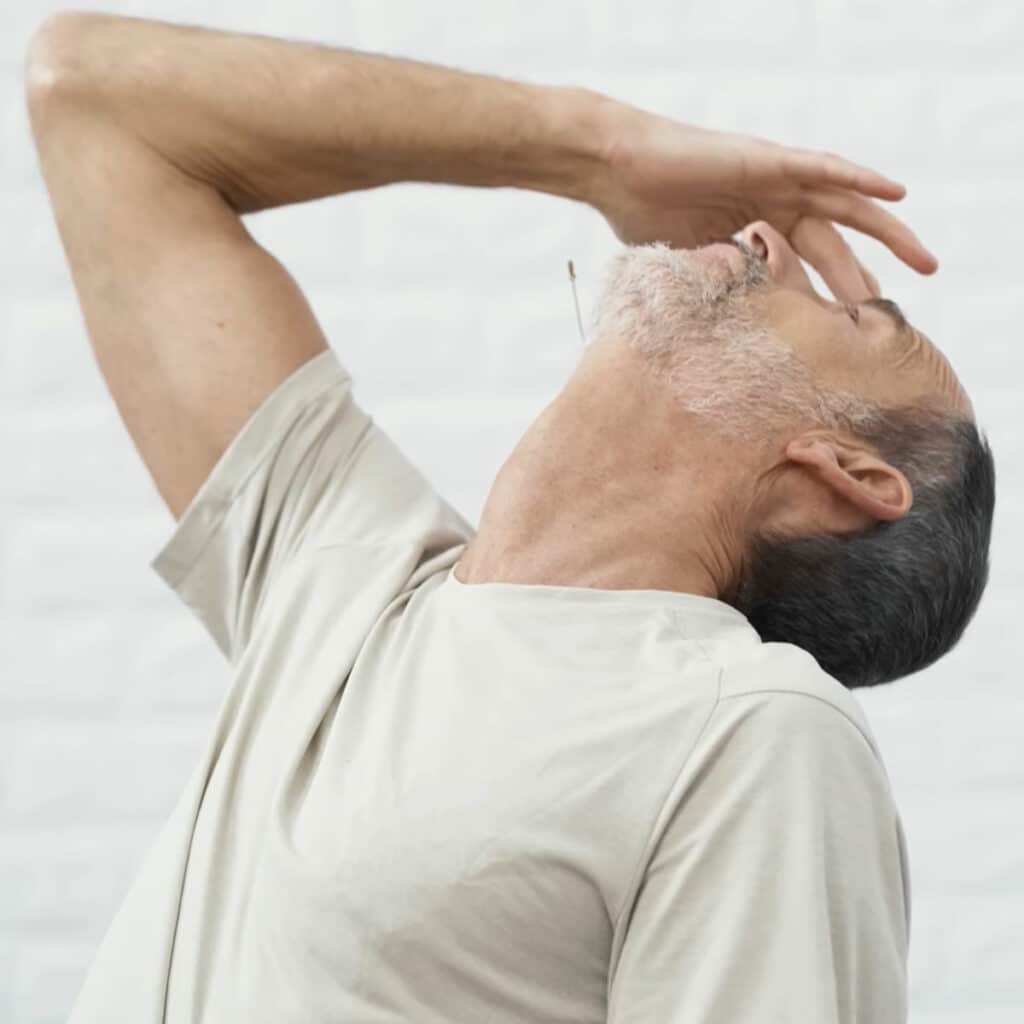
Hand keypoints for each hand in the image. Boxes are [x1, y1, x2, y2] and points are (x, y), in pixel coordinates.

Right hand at [590, 105, 937, 303]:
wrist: (616, 172)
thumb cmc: (639, 215)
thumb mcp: (687, 268)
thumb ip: (712, 290)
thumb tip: (721, 339)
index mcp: (752, 231)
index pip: (802, 269)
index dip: (827, 298)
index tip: (851, 335)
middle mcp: (771, 205)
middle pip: (832, 245)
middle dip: (864, 279)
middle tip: (895, 316)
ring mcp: (773, 180)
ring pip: (842, 209)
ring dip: (886, 233)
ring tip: (924, 262)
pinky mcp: (767, 160)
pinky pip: (822, 169)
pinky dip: (859, 178)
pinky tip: (895, 193)